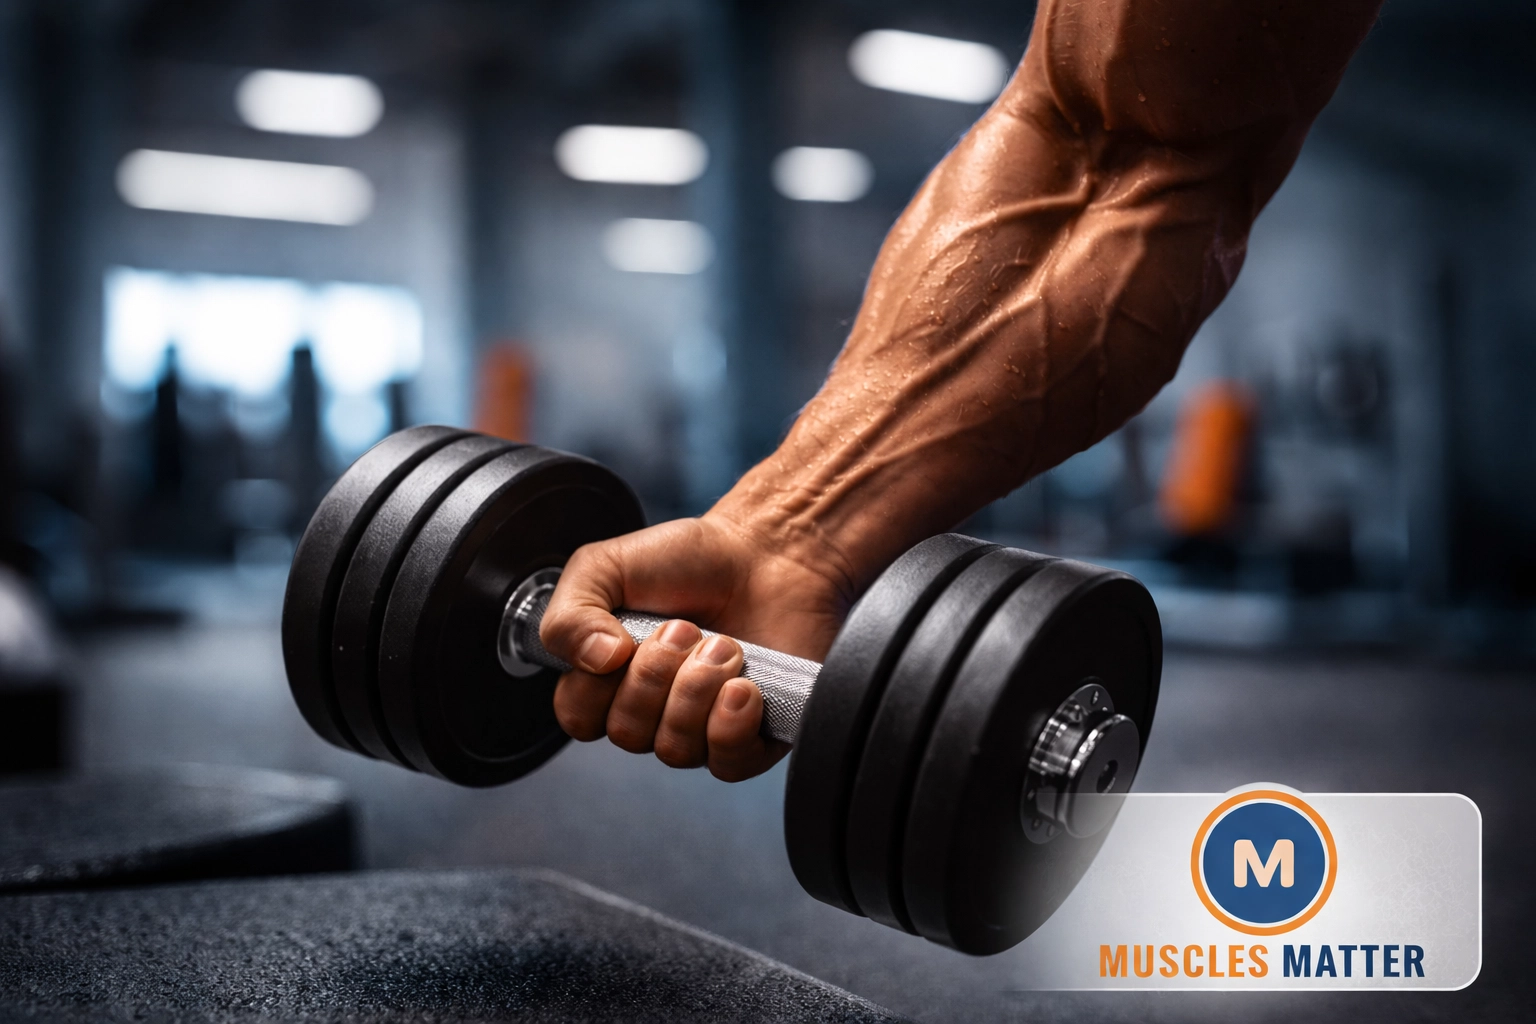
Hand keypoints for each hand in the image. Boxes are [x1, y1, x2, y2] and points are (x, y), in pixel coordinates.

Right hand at [539, 514, 847, 779]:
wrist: (766, 550)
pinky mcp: (752, 736)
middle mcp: (652, 712)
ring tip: (722, 644)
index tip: (625, 637)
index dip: (597, 685)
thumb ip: (570, 614)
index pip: (579, 719)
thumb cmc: (688, 560)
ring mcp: (701, 728)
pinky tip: (743, 686)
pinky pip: (728, 765)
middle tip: (685, 627)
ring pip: (676, 749)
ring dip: (697, 688)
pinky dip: (731, 725)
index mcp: (609, 679)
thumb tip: (594, 661)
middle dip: (656, 673)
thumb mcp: (604, 567)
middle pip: (628, 734)